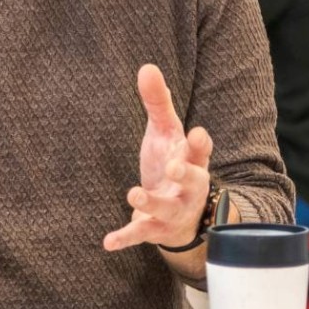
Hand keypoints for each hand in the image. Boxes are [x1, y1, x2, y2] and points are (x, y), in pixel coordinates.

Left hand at [104, 64, 215, 250]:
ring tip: (133, 192)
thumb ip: (158, 103)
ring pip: (166, 208)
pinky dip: (125, 238)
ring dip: (151, 202)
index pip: (201, 150)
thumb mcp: (165, 133)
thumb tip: (147, 66)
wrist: (181, 216)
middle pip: (194, 181)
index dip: (200, 144)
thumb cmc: (172, 164)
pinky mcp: (155, 229)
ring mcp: (174, 210)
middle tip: (175, 167)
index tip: (198, 134)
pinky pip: (141, 233)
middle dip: (186, 175)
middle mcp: (188, 188)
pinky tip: (107, 242)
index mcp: (192, 160)